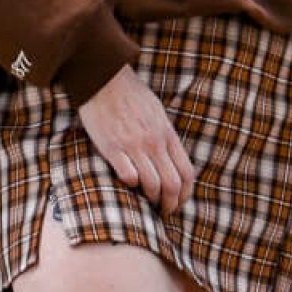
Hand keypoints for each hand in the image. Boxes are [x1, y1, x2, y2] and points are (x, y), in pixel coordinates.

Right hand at [75, 65, 196, 215]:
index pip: (186, 172)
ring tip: (147, 204)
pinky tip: (128, 185)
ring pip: (152, 184)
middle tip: (164, 212)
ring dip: (151, 199)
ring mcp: (134, 145)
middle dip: (170, 204)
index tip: (179, 203)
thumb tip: (171, 156)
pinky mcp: (112, 148)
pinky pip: (128, 176)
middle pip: (172, 184)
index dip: (185, 193)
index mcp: (167, 133)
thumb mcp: (157, 113)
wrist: (105, 79)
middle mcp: (155, 142)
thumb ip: (164, 135)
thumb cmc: (130, 94)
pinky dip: (130, 185)